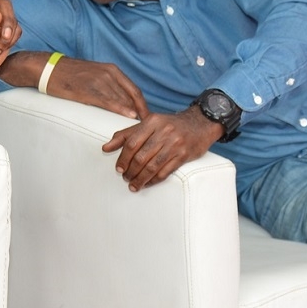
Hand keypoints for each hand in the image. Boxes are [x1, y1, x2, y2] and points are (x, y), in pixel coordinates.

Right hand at [40, 56, 148, 119]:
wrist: (49, 69)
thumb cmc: (70, 74)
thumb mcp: (94, 74)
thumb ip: (109, 85)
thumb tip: (120, 103)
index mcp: (112, 70)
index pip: (134, 90)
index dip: (144, 106)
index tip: (149, 119)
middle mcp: (109, 74)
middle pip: (132, 97)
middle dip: (141, 113)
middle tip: (148, 128)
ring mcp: (99, 81)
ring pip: (122, 100)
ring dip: (132, 114)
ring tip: (139, 129)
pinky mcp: (88, 89)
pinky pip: (108, 101)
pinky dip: (121, 109)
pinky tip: (129, 117)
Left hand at [102, 106, 222, 191]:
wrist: (201, 123)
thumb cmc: (170, 125)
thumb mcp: (149, 124)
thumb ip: (127, 134)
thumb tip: (106, 147)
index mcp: (152, 122)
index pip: (132, 142)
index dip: (123, 158)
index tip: (119, 168)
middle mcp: (163, 132)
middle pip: (141, 156)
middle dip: (131, 170)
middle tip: (126, 178)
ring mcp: (175, 144)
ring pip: (152, 166)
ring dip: (141, 179)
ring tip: (134, 185)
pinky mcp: (184, 155)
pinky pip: (165, 171)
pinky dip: (154, 180)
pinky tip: (148, 184)